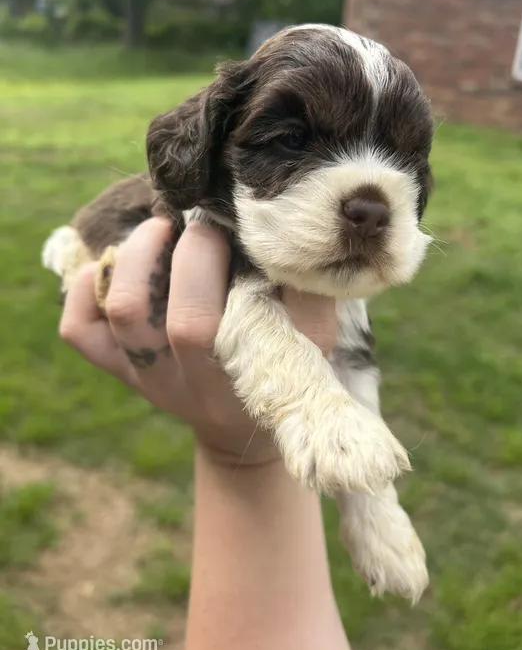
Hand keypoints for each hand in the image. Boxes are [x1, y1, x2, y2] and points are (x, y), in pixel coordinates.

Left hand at [59, 217, 337, 465]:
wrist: (242, 426)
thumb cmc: (284, 366)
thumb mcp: (313, 340)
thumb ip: (306, 290)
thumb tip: (283, 232)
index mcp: (227, 374)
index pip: (194, 320)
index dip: (201, 258)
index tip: (226, 225)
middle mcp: (175, 378)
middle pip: (141, 310)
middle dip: (170, 249)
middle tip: (199, 223)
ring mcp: (141, 374)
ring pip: (114, 311)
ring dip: (133, 256)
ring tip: (162, 231)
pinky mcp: (117, 368)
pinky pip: (79, 329)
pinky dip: (86, 288)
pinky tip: (120, 266)